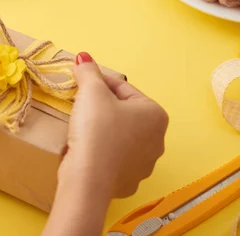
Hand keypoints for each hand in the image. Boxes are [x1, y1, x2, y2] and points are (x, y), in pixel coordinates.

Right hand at [42, 52, 167, 235]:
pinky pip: (114, 159)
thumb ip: (88, 71)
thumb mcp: (91, 92)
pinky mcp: (129, 183)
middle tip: (81, 105)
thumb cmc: (95, 129)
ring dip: (104, 130)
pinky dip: (102, 153)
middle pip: (125, 114)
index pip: (124, 89)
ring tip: (82, 127)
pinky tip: (87, 150)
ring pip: (120, 137)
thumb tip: (83, 57)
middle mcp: (158, 140)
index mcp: (156, 114)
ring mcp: (145, 165)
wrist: (88, 179)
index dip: (99, 83)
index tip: (81, 83)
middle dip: (104, 107)